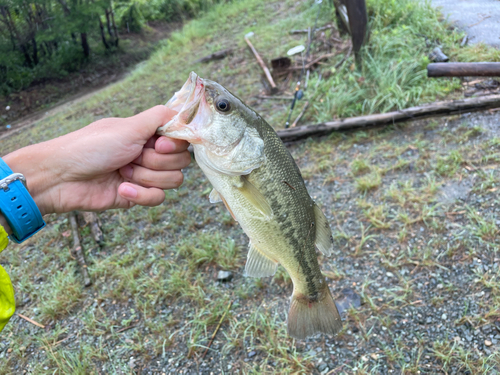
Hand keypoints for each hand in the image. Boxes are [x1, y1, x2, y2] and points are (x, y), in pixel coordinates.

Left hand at [2, 106, 189, 215]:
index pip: (183, 139)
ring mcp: (146, 175)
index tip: (157, 144)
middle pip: (181, 161)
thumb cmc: (90, 147)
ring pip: (173, 181)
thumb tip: (185, 113)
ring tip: (122, 172)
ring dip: (146, 177)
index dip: (175, 144)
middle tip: (131, 157)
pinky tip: (122, 188)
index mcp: (149, 133)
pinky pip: (159, 198)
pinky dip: (140, 194)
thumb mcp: (128, 126)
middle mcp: (150, 153)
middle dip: (156, 162)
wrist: (62, 177)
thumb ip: (160, 117)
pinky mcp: (139, 196)